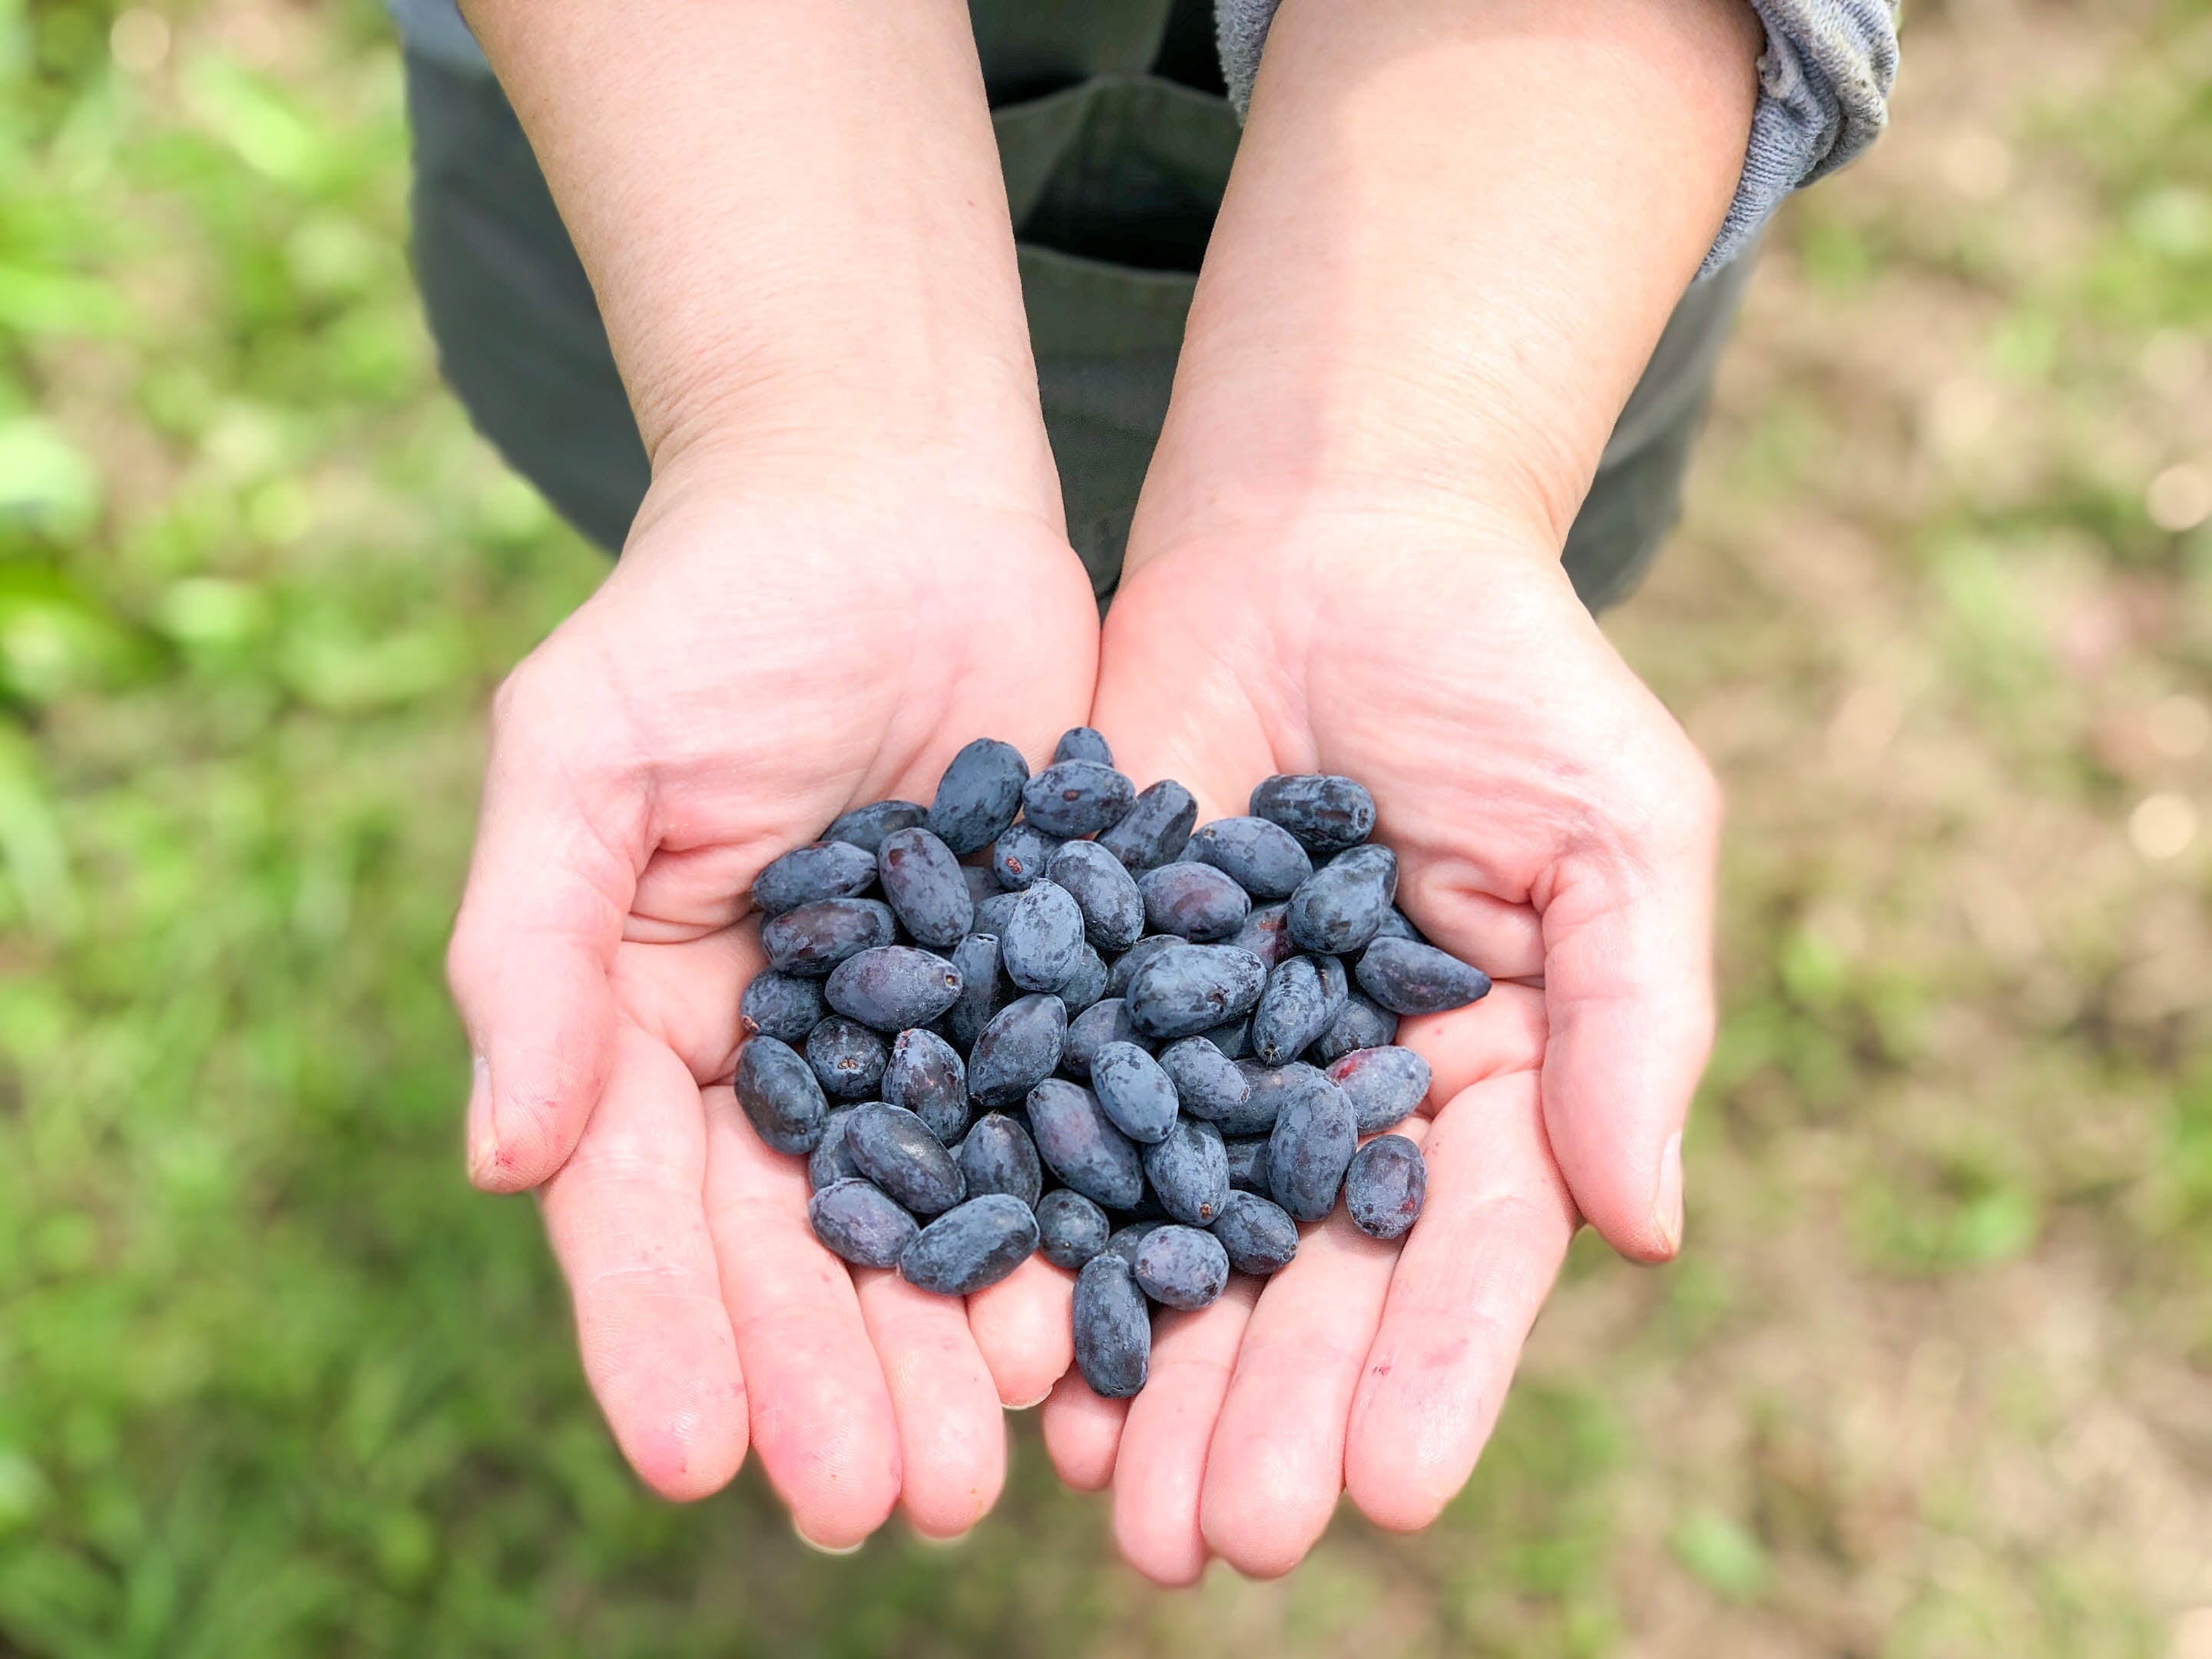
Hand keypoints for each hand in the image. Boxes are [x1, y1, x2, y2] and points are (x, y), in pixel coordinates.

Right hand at [447, 446, 1098, 1542]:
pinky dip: (1079, 1230)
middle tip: (880, 1507)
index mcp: (650, 1032)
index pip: (644, 1211)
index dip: (661, 1334)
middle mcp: (787, 1069)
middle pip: (801, 1255)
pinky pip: (1066, 1136)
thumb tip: (499, 1157)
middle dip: (830, 1382)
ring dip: (953, 1352)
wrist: (893, 508)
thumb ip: (528, 949)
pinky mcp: (1051, 1004)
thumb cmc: (710, 614)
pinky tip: (1104, 1324)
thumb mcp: (581, 758)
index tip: (691, 1460)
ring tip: (986, 1470)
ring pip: (937, 1227)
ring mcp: (928, 1048)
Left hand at [1046, 504, 1718, 1580]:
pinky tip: (999, 1339)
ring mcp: (1198, 1061)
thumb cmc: (1503, 671)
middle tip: (1213, 1540)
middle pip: (1302, 1286)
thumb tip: (1645, 1234)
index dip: (1433, 1372)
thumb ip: (1634, 1026)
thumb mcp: (1616, 828)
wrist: (1327, 538)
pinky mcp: (1081, 997)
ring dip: (1136, 1376)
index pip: (1464, 1257)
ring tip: (1100, 1499)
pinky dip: (1028, 1231)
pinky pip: (1050, 1130)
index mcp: (1483, 1090)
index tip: (1394, 1492)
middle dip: (1261, 1412)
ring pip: (1167, 1243)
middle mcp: (1333, 1105)